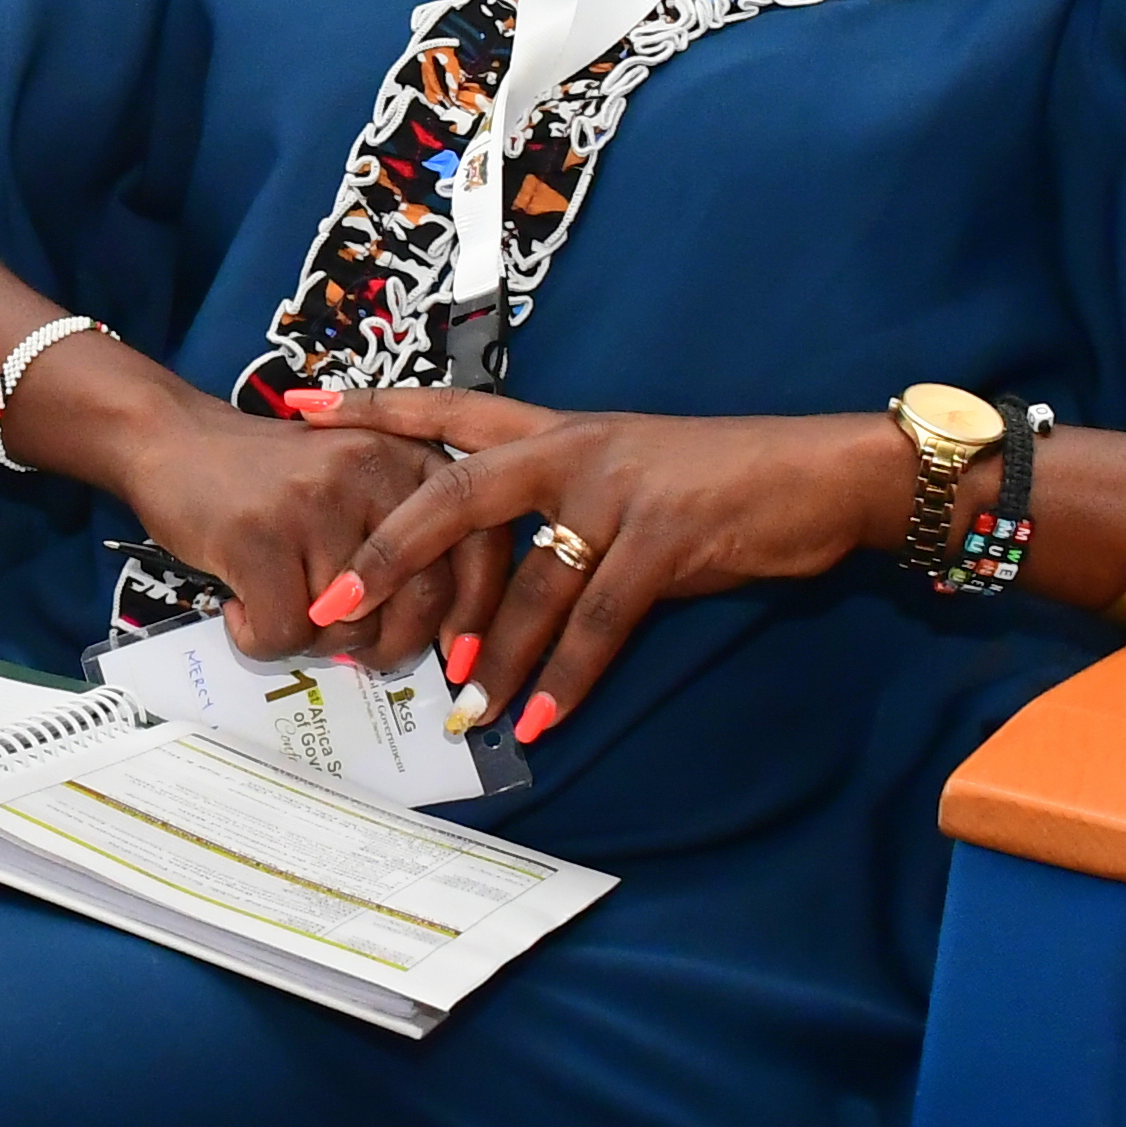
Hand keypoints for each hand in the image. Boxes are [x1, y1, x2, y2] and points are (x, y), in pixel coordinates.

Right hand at [76, 373, 487, 671]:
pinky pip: (286, 632)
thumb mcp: (361, 486)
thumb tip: (447, 642)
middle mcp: (375, 471)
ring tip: (285, 608)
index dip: (479, 615)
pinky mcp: (259, 534)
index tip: (457, 657)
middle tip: (354, 649)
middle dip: (390, 647)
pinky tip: (241, 609)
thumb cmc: (273, 480)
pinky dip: (260, 640)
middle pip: (423, 600)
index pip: (484, 548)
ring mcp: (316, 502)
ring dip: (314, 642)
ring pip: (351, 626)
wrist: (175, 440)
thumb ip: (412, 543)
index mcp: (412, 458)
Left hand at [292, 389, 903, 743]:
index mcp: (558, 429)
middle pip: (456, 495)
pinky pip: (598, 622)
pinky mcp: (664, 538)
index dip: (378, 408)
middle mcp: (574, 450)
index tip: (304, 404)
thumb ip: (558, 511)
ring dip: (491, 653)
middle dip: (392, 552)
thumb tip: (492, 573)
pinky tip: (537, 722)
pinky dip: (566, 680)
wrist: (821, 474)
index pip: (450, 411)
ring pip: (528, 581)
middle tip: (335, 601)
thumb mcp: (626, 475)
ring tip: (456, 708)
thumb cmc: (718, 482)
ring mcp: (618, 492)